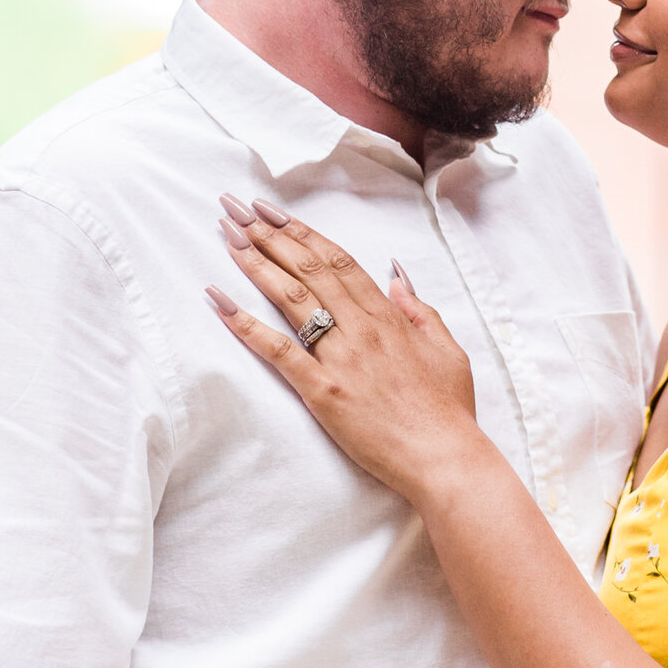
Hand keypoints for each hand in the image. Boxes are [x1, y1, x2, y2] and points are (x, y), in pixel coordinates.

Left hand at [208, 195, 490, 501]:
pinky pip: (278, 352)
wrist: (445, 458)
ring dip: (255, 263)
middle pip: (308, 269)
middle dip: (269, 235)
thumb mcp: (446, 348)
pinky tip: (219, 301)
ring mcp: (341, 358)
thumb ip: (419, 310)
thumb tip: (396, 278)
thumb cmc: (448, 411)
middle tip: (236, 209)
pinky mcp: (322, 392)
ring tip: (227, 236)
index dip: (302, 233)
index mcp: (389, 317)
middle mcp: (361, 329)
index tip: (273, 212)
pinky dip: (245, 324)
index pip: (338, 261)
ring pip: (291, 299)